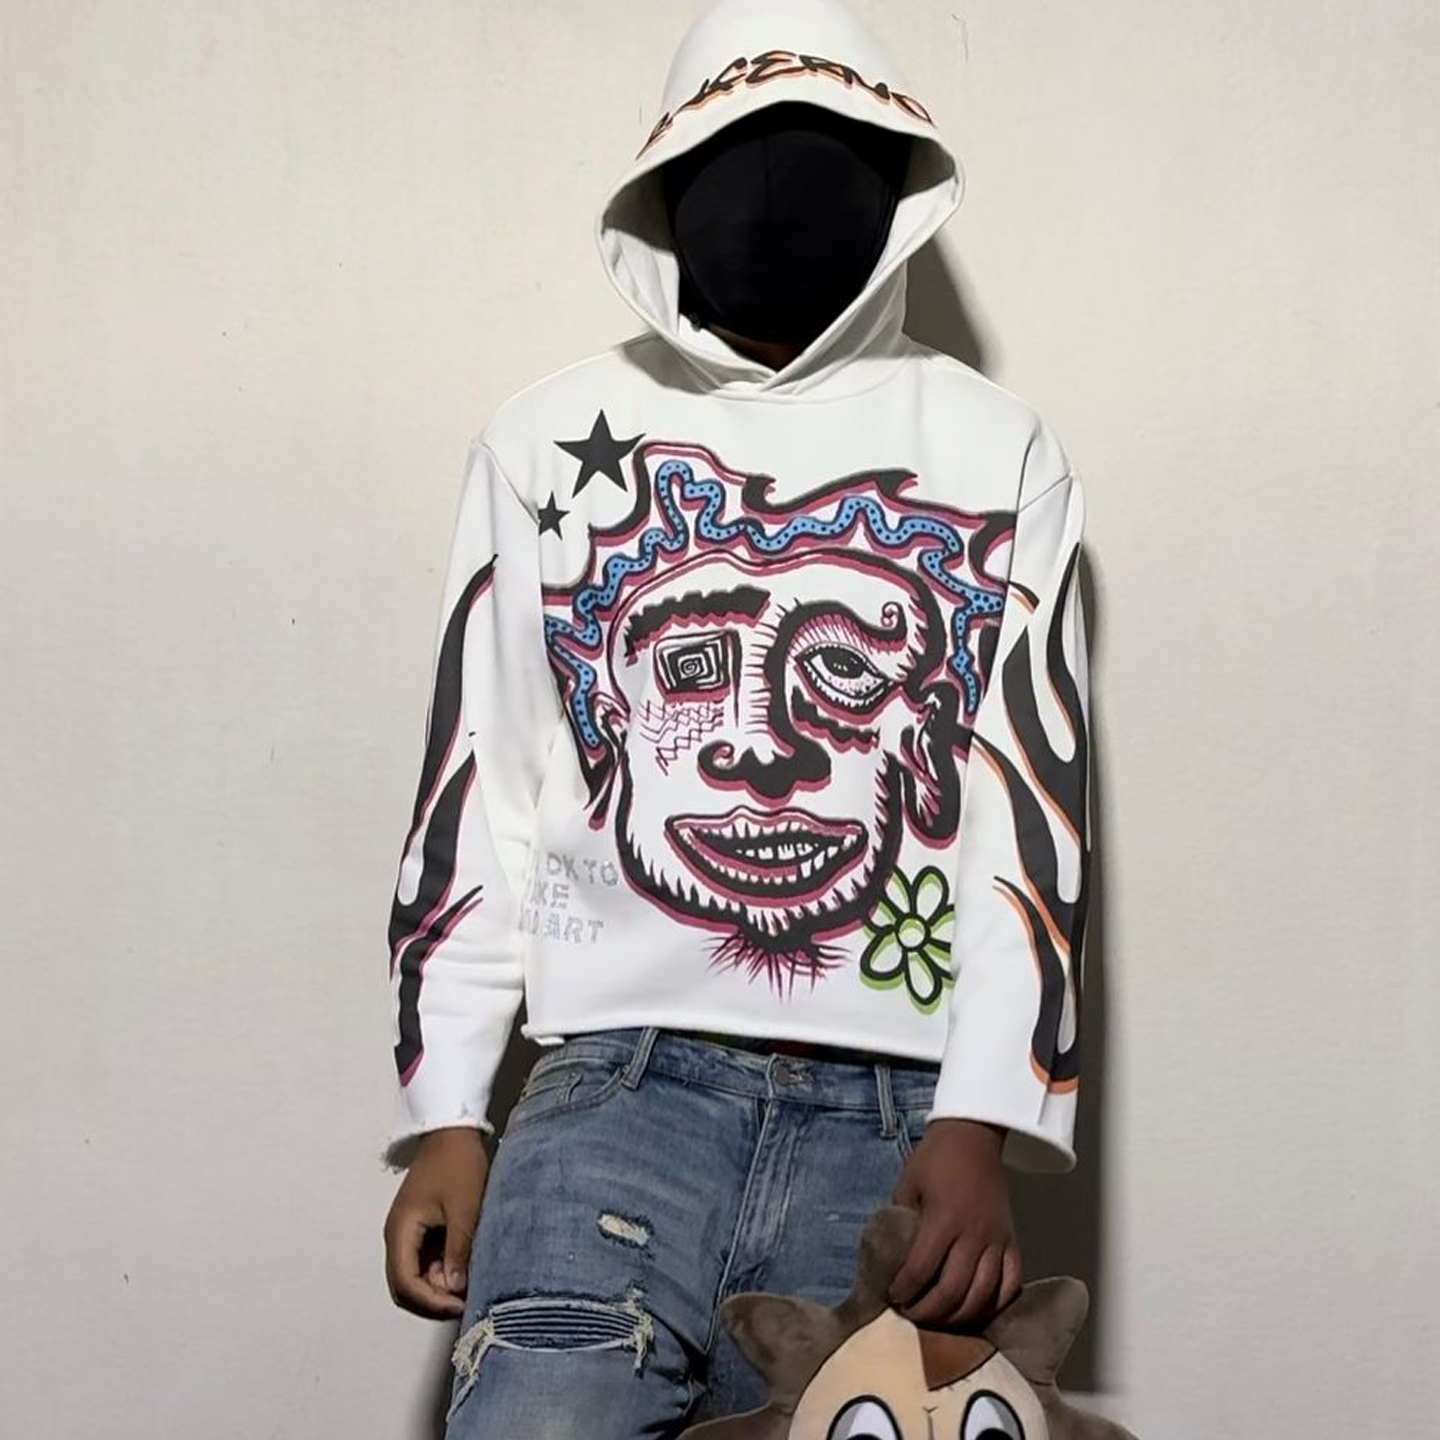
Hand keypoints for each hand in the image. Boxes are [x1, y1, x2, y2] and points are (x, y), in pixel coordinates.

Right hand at [383, 1126, 488, 1318]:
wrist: (454, 1131)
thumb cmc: (457, 1164)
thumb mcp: (464, 1209)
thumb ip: (458, 1249)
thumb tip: (455, 1288)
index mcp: (401, 1230)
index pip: (405, 1283)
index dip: (430, 1301)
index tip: (459, 1304)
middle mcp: (398, 1235)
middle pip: (406, 1285)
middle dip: (433, 1298)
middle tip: (465, 1299)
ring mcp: (408, 1231)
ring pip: (416, 1274)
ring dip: (439, 1284)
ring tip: (468, 1283)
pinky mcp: (420, 1226)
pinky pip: (426, 1259)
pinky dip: (442, 1269)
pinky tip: (464, 1266)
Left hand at [889, 1118, 1021, 1327]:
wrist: (973, 1136)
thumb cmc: (935, 1160)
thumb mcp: (908, 1185)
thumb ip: (902, 1223)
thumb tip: (892, 1260)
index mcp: (943, 1218)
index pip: (921, 1269)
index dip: (904, 1290)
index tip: (892, 1297)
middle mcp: (973, 1234)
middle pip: (953, 1290)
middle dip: (928, 1310)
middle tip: (912, 1314)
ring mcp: (996, 1240)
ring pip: (983, 1295)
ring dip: (959, 1315)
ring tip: (940, 1317)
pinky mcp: (1012, 1241)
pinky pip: (1011, 1283)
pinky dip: (996, 1304)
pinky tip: (977, 1309)